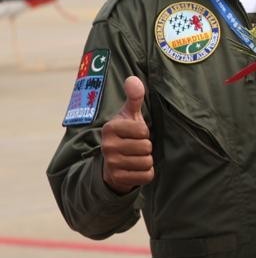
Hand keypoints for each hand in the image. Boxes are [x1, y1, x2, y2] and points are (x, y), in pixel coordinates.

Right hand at [101, 76, 152, 193]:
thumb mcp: (129, 115)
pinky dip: (146, 173)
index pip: (143, 131)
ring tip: (135, 157)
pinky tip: (136, 168)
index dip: (145, 133)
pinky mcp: (118, 178)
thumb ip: (134, 97)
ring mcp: (111, 163)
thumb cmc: (126, 134)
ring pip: (146, 162)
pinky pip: (146, 176)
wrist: (113, 162)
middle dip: (146, 147)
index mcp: (110, 128)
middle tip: (135, 146)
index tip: (135, 134)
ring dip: (147, 160)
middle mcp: (107, 146)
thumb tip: (133, 79)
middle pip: (146, 147)